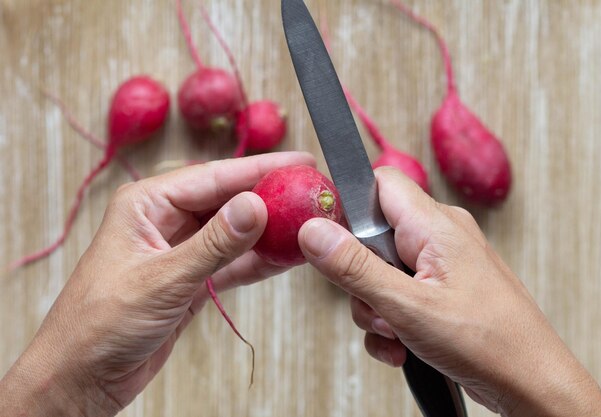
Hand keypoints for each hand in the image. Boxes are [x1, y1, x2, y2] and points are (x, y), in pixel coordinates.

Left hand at [0, 152, 314, 416]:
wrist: (81, 375)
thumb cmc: (100, 324)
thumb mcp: (163, 279)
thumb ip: (213, 243)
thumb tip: (255, 205)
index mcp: (147, 204)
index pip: (214, 177)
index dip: (261, 169)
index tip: (300, 164)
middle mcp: (165, 221)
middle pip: (228, 200)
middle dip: (270, 196)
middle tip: (311, 192)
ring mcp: (180, 251)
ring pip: (234, 232)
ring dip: (269, 230)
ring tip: (307, 222)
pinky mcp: (191, 280)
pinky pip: (232, 263)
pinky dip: (258, 261)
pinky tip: (285, 255)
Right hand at [298, 167, 600, 416]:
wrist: (530, 383)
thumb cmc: (488, 342)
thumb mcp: (407, 306)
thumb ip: (354, 267)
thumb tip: (313, 231)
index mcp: (434, 224)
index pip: (378, 183)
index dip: (348, 208)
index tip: (333, 245)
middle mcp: (439, 236)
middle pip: (373, 235)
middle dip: (361, 277)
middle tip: (375, 307)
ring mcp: (441, 264)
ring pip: (381, 270)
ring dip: (376, 307)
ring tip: (396, 333)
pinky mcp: (441, 290)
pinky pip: (399, 293)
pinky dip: (392, 321)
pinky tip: (402, 346)